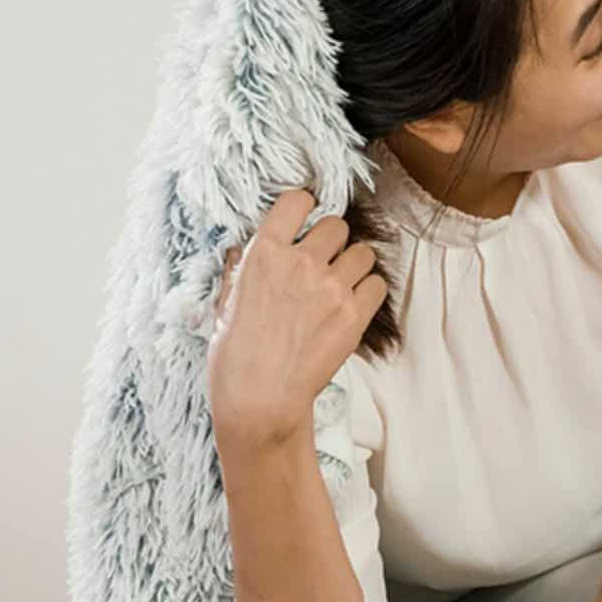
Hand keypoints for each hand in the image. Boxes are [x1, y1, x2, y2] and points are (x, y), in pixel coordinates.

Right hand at [205, 190, 387, 450]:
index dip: (305, 207)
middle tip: (324, 261)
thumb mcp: (223, 305)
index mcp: (263, 253)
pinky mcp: (353, 316)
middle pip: (336, 224)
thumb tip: (242, 250)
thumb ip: (238, 271)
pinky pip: (377, 285)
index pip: (297, 200)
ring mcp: (331, 288)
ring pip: (363, 252)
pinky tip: (353, 305)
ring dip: (354, 264)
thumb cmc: (233, 357)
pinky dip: (369, 292)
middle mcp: (301, 262)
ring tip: (342, 283)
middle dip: (332, 240)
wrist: (259, 400)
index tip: (305, 219)